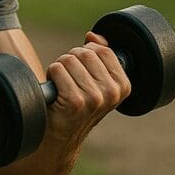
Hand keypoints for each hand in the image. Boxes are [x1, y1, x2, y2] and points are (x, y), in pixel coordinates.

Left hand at [44, 31, 131, 146]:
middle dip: (71, 61)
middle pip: (85, 52)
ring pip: (69, 60)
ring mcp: (94, 98)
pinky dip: (51, 76)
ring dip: (59, 69)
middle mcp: (111, 92)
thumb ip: (99, 57)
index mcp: (122, 86)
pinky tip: (55, 92)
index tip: (82, 72)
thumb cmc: (77, 108)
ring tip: (62, 87)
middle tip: (69, 81)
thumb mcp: (96, 82)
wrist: (60, 138)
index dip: (86, 54)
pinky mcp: (75, 101)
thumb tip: (93, 36)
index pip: (103, 50)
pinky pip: (57, 69)